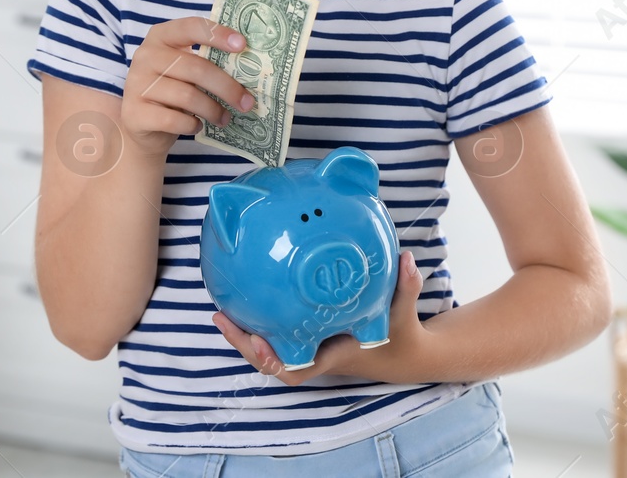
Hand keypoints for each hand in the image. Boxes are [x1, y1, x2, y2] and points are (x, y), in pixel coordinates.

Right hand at [123, 17, 253, 158]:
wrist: (141, 126)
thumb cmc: (172, 91)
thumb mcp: (185, 70)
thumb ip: (206, 62)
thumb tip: (249, 68)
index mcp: (161, 36)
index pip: (191, 27)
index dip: (217, 34)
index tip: (243, 45)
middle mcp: (145, 56)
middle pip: (196, 68)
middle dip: (227, 87)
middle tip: (247, 102)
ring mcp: (137, 84)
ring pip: (188, 96)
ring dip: (213, 110)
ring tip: (224, 118)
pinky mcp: (135, 113)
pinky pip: (174, 120)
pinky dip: (192, 125)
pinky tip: (197, 125)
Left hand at [212, 249, 433, 386]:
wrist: (403, 353)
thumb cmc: (400, 333)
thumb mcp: (404, 311)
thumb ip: (406, 285)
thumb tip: (406, 257)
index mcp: (334, 354)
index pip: (299, 368)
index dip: (275, 360)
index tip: (257, 341)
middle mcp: (316, 354)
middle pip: (271, 360)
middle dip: (244, 345)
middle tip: (221, 317)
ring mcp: (310, 347)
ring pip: (269, 348)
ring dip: (243, 333)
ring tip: (220, 308)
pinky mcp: (308, 336)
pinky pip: (277, 331)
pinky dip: (259, 319)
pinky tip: (244, 293)